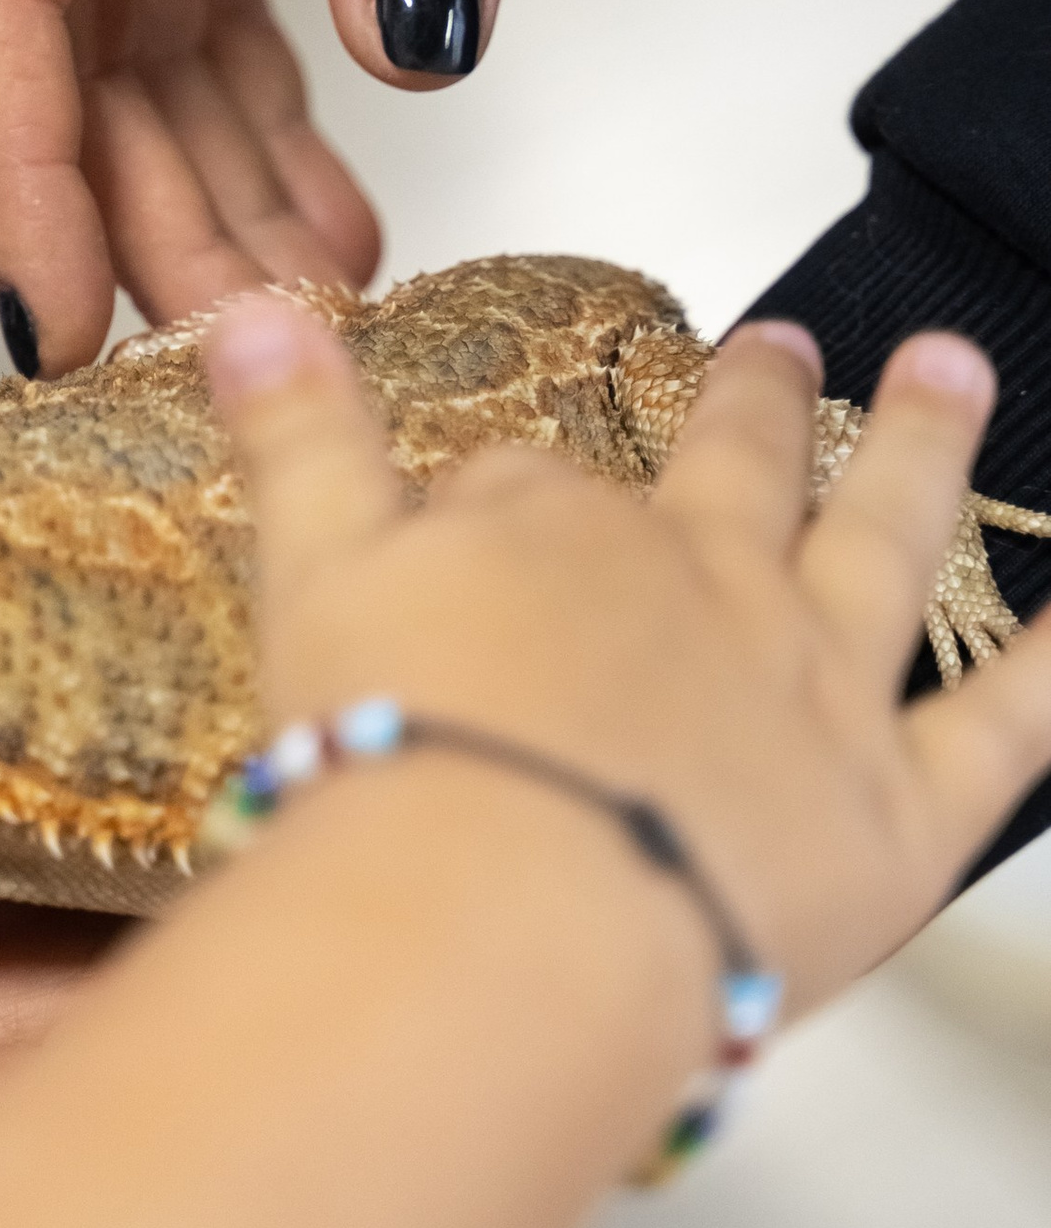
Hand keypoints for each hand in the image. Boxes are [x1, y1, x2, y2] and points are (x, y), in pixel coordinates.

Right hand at [0, 0, 600, 369]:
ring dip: (204, 160)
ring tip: (324, 287)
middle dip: (139, 205)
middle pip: (50, 36)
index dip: (16, 169)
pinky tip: (327, 170)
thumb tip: (418, 46)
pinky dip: (246, 74)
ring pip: (117, 20)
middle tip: (259, 353)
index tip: (60, 323)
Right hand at [206, 296, 1050, 1019]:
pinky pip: (1006, 722)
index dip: (512, 501)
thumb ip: (297, 440)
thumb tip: (252, 312)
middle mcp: (702, 582)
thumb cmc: (396, 767)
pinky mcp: (899, 810)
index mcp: (555, 532)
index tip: (498, 509)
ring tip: (949, 367)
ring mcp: (813, 686)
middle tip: (785, 348)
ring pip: (882, 538)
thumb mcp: (307, 574)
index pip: (536, 489)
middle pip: (735, 468)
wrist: (508, 914)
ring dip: (919, 443)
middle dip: (758, 403)